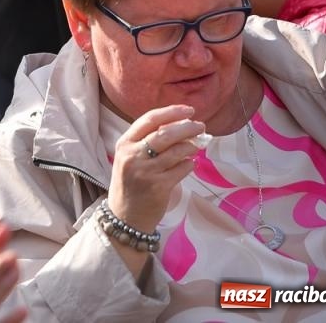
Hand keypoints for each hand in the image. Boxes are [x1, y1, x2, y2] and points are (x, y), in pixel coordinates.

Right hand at [108, 104, 203, 232]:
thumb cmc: (130, 183)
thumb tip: (179, 127)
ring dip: (192, 146)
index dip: (171, 112)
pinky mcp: (159, 186)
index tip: (188, 110)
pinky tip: (189, 165)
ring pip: (177, 151)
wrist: (125, 215)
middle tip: (201, 126)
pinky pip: (182, 169)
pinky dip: (189, 165)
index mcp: (124, 143)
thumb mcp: (130, 158)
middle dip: (187, 127)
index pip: (149, 120)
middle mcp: (133, 155)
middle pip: (165, 133)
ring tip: (198, 145)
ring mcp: (146, 171)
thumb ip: (147, 142)